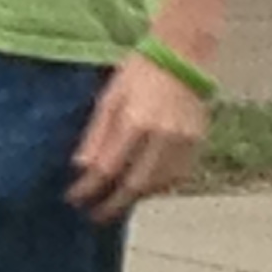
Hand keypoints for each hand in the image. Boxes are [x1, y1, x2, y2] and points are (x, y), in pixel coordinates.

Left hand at [69, 56, 210, 222]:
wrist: (182, 56)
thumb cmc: (137, 75)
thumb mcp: (108, 99)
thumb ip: (96, 136)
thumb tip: (81, 170)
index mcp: (136, 122)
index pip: (107, 169)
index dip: (89, 189)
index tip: (74, 199)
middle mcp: (163, 136)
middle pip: (135, 185)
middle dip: (112, 205)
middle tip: (93, 215)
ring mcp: (185, 142)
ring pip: (158, 186)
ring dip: (134, 198)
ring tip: (115, 203)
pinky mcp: (198, 143)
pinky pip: (177, 177)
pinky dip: (157, 187)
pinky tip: (142, 188)